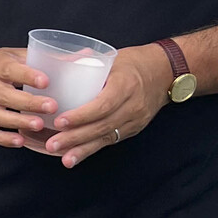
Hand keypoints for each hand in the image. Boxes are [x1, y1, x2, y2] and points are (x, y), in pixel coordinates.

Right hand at [0, 47, 58, 147]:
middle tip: (52, 107)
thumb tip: (84, 55)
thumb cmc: (3, 64)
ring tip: (39, 125)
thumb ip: (48, 57)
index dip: (27, 76)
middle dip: (28, 103)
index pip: (9, 69)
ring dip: (18, 121)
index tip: (46, 81)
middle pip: (3, 95)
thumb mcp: (20, 54)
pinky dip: (3, 139)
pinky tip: (21, 141)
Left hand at [37, 45, 173, 167]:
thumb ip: (88, 64)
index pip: (103, 105)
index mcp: (126, 85)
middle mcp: (133, 106)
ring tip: (63, 159)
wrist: (165, 73)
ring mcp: (135, 120)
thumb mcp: (113, 58)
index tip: (60, 121)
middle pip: (102, 126)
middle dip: (76, 137)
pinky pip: (110, 141)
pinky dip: (90, 150)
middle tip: (52, 144)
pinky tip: (74, 157)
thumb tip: (56, 64)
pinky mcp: (132, 129)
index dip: (82, 115)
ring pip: (106, 138)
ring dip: (82, 150)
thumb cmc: (134, 62)